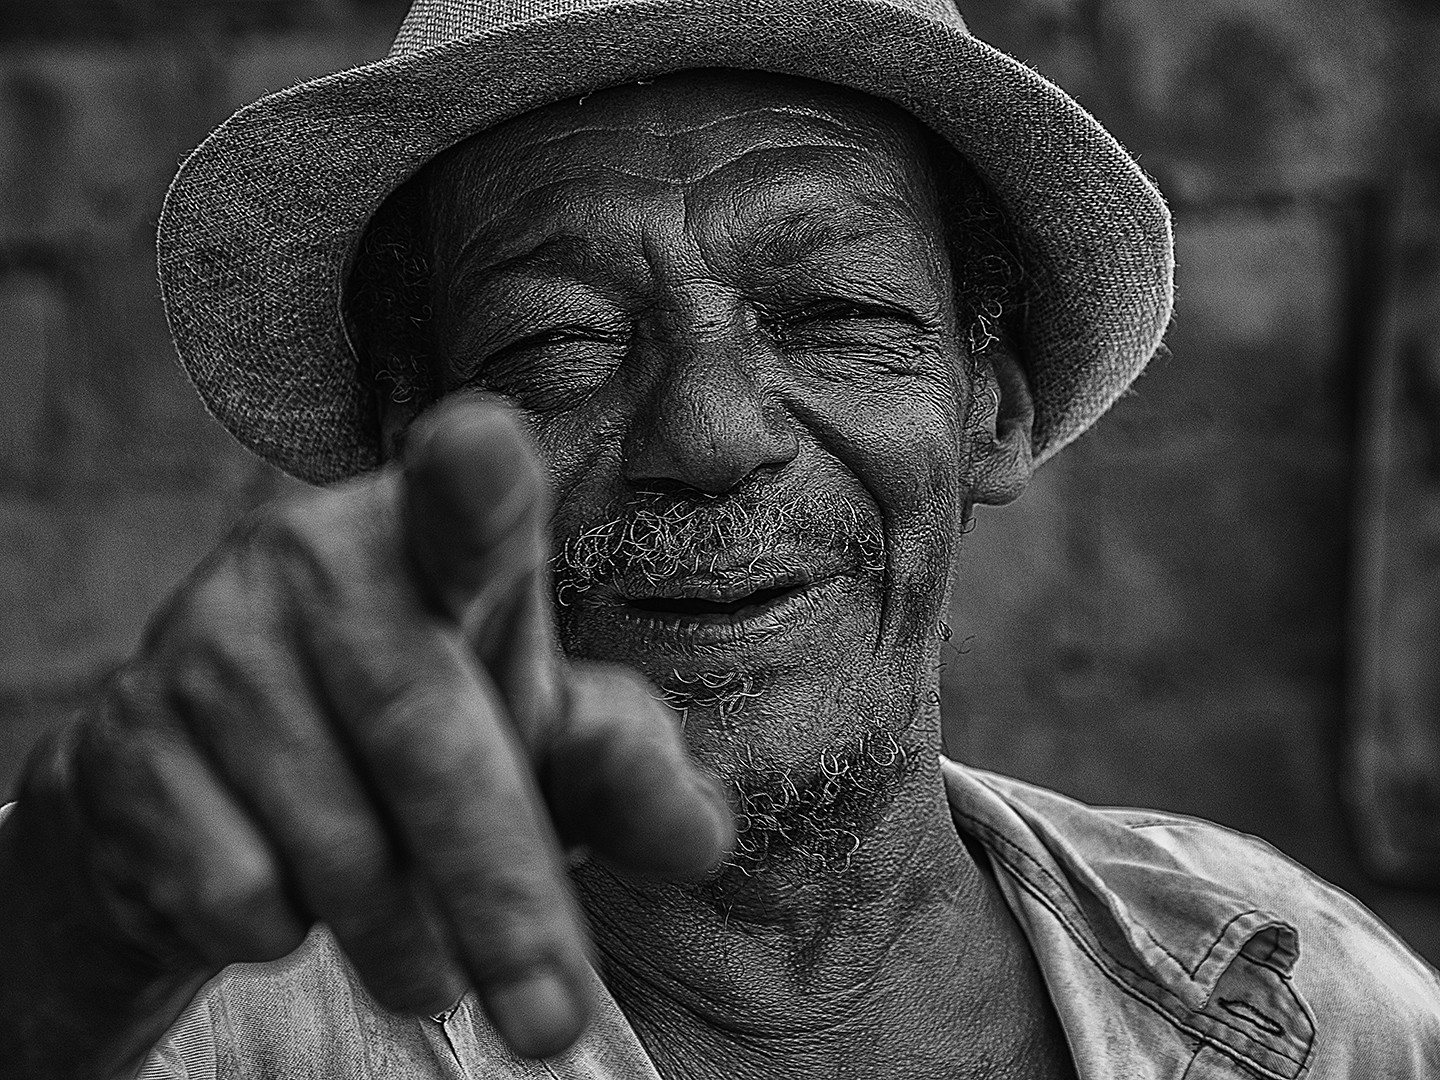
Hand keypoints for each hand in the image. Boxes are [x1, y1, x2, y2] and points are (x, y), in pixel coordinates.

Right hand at [21, 396, 731, 1067]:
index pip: (462, 497)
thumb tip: (700, 839)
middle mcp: (310, 560)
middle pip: (426, 740)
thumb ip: (627, 772)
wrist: (215, 783)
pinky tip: (293, 888)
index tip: (484, 450)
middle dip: (503, 898)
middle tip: (551, 1020)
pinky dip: (292, 933)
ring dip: (407, 938)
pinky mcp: (118, 743)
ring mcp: (202, 644)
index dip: (473, 478)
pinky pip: (237, 893)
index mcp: (434, 536)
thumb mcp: (541, 741)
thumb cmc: (425, 734)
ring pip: (335, 846)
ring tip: (429, 951)